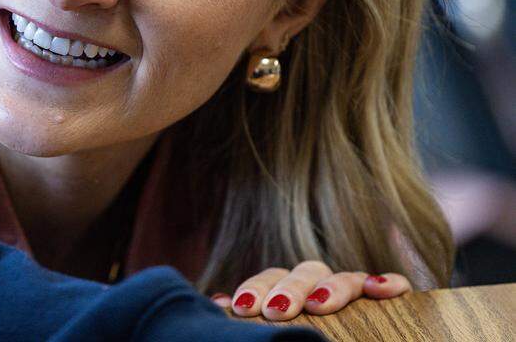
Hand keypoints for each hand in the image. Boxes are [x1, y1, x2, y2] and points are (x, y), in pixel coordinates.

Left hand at [209, 261, 411, 320]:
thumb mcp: (270, 330)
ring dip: (332, 287)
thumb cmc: (288, 336)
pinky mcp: (386, 299)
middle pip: (303, 273)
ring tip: (319, 305)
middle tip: (276, 309)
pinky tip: (379, 290)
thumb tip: (215, 306)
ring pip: (343, 276)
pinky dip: (388, 281)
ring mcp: (351, 289)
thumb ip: (249, 321)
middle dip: (289, 288)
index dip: (255, 288)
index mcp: (287, 289)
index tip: (243, 306)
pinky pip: (392, 283)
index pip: (269, 279)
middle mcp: (318, 284)